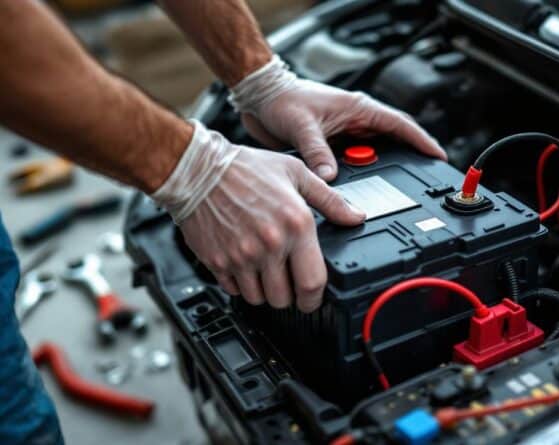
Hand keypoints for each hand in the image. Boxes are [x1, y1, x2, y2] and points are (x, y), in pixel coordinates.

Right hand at [152, 122, 364, 311]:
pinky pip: (235, 290)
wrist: (198, 168)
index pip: (313, 282)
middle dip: (289, 296)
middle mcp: (269, 244)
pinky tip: (244, 265)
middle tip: (287, 281)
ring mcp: (241, 256)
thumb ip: (330, 200)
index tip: (313, 297)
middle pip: (285, 298)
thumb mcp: (296, 174)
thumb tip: (356, 216)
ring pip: (259, 299)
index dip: (315, 298)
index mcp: (295, 225)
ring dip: (265, 292)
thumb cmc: (245, 169)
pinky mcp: (218, 261)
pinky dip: (241, 285)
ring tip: (265, 272)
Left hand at [228, 56, 445, 180]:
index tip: (437, 156)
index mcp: (358, 109)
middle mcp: (356, 121)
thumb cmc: (282, 99)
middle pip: (393, 142)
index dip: (421, 141)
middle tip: (423, 178)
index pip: (400, 125)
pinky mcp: (333, 146)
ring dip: (381, 169)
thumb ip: (318, 152)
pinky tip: (360, 189)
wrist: (260, 99)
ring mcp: (346, 134)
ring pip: (374, 155)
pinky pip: (354, 163)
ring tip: (393, 188)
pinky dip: (360, 175)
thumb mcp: (302, 126)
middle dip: (409, 158)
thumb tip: (330, 178)